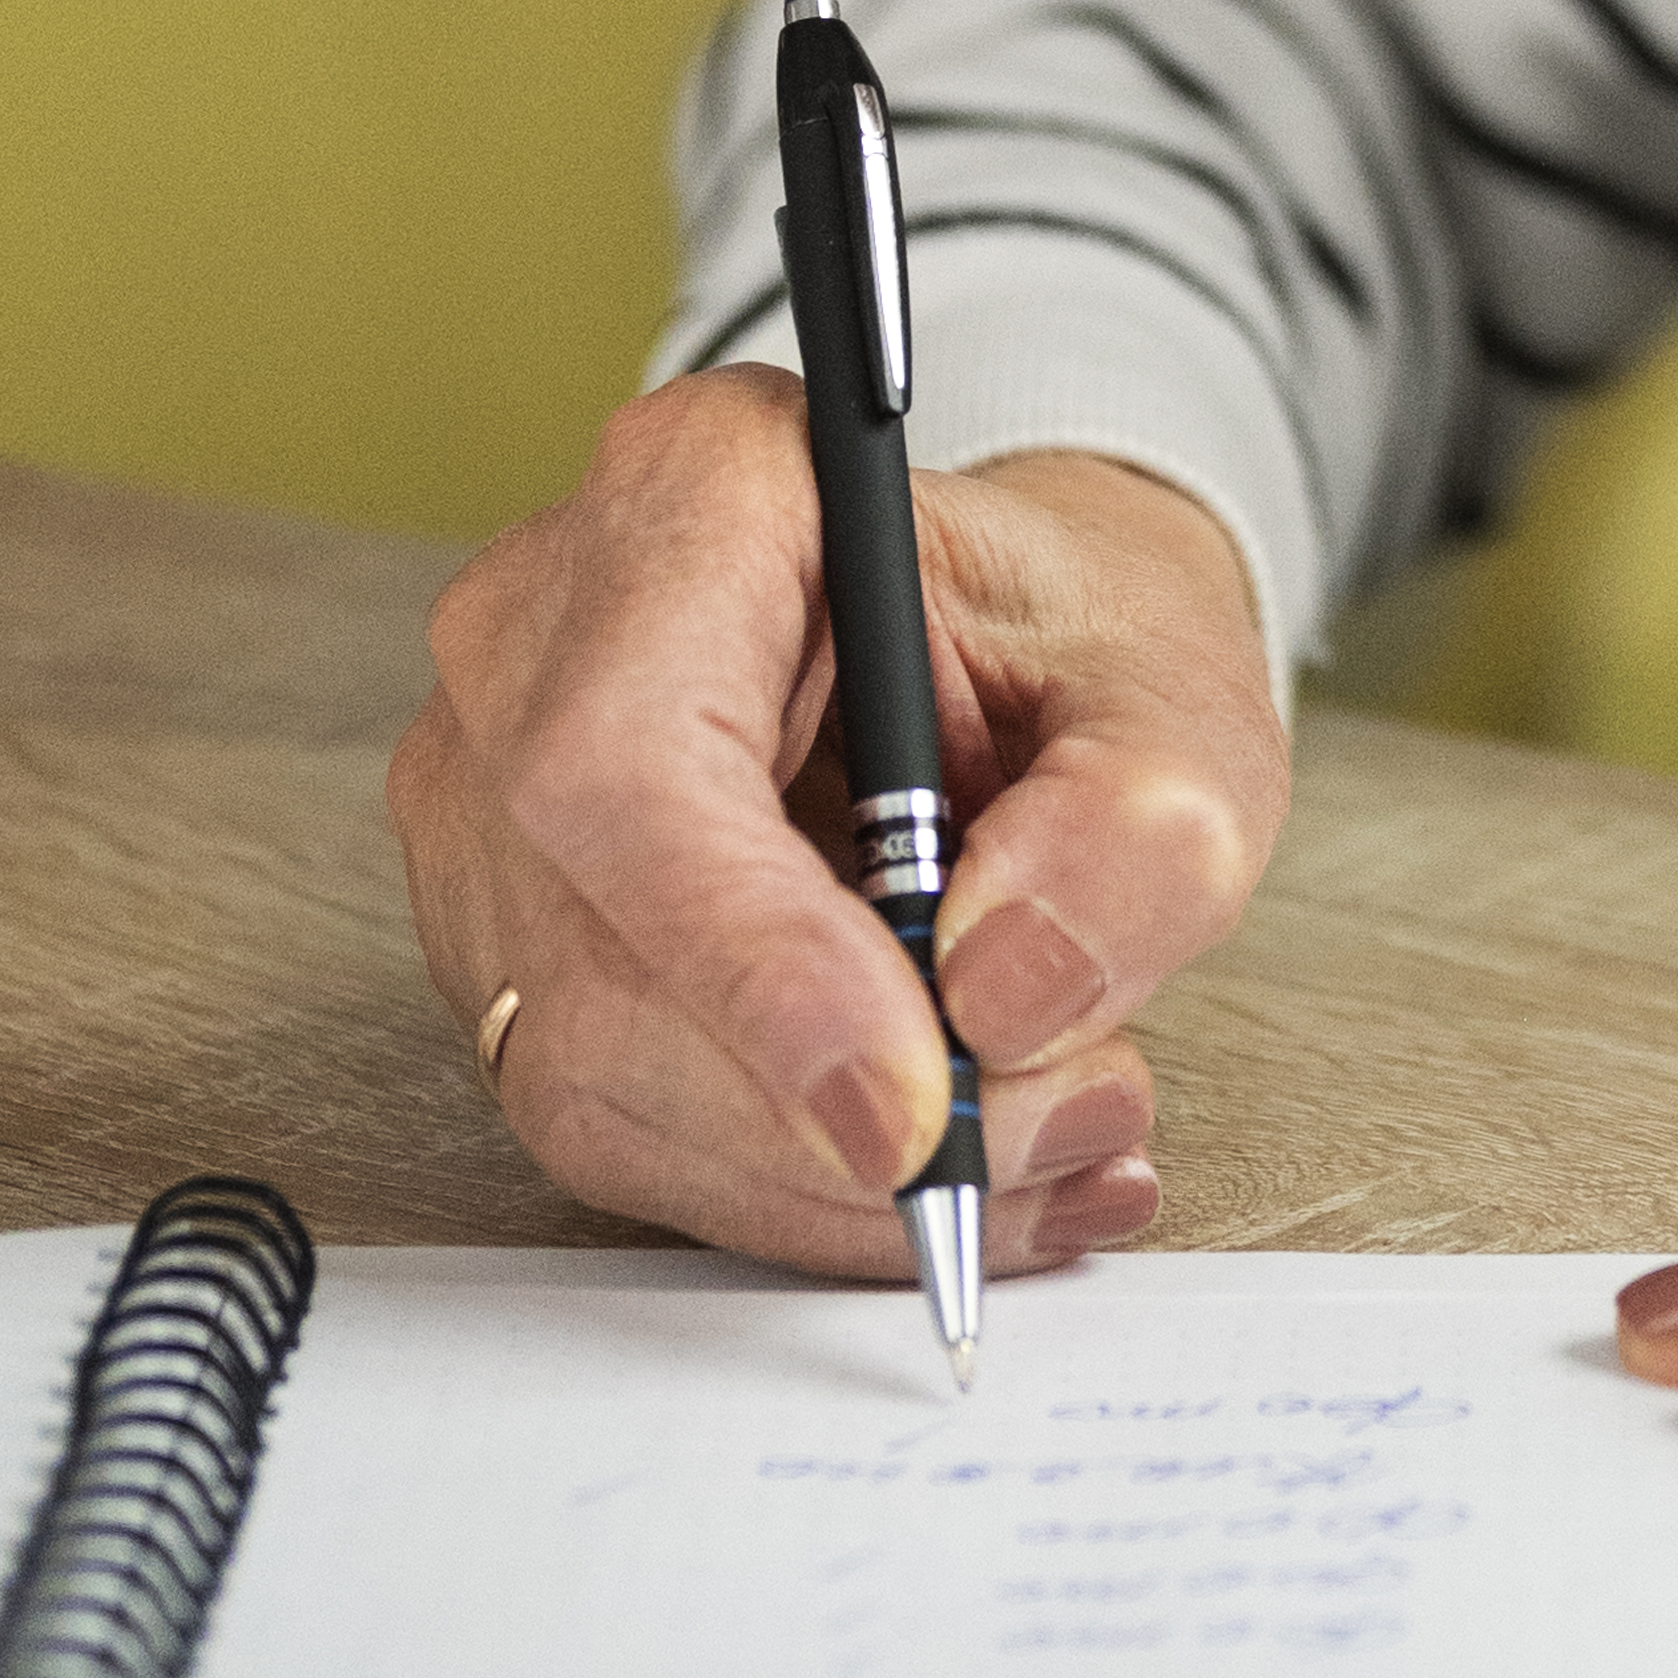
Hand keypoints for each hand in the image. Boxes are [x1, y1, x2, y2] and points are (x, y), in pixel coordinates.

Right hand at [391, 376, 1285, 1280]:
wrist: (1019, 650)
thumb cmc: (1071, 637)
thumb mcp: (1184, 698)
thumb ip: (1140, 827)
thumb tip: (999, 990)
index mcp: (697, 493)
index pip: (633, 763)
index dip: (756, 963)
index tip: (908, 1104)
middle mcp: (541, 638)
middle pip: (607, 953)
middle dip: (836, 1105)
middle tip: (1058, 1126)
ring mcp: (493, 800)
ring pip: (597, 1069)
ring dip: (831, 1171)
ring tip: (1049, 1141)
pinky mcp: (507, 940)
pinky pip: (614, 1119)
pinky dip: (797, 1184)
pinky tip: (962, 1164)